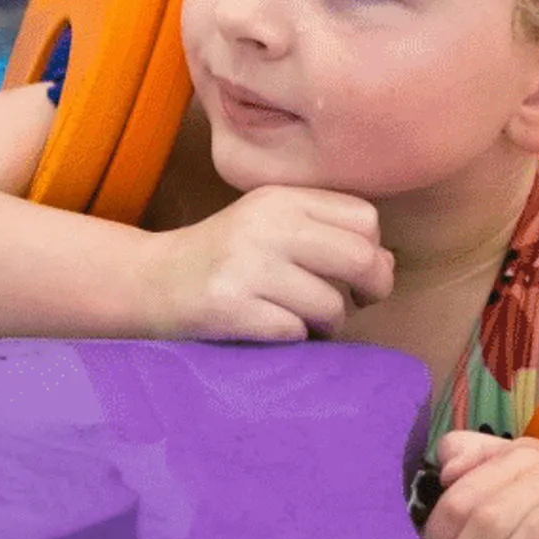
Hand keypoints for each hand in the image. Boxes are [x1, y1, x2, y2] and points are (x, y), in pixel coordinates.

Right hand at [140, 184, 391, 339]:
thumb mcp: (274, 228)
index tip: (358, 273)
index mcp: (282, 198)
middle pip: (359, 257)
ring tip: (306, 322)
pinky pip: (294, 331)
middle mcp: (266, 224)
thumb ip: (329, 236)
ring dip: (329, 324)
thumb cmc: (227, 258)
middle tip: (357, 304)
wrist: (150, 281)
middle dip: (372, 289)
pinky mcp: (228, 306)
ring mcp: (246, 265)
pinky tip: (275, 330)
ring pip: (331, 304)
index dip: (375, 251)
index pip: (364, 218)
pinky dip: (295, 339)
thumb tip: (388, 264)